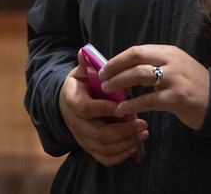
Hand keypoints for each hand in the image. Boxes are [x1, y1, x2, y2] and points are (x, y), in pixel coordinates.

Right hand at [59, 48, 148, 166]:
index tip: (124, 105)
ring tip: (143, 132)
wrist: (66, 105)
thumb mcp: (81, 73)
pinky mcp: (90, 149)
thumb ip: (86, 64)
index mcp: (72, 101)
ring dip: (126, 143)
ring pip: (104, 149)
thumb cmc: (81, 86)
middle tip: (143, 123)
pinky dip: (122, 155)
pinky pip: (106, 159)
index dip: (105, 109)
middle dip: (123, 131)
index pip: (87, 109)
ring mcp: (83, 139)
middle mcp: (76, 124)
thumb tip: (84, 51)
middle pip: (99, 134)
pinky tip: (135, 144)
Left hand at [99, 44, 209, 130]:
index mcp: (169, 52)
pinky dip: (132, 104)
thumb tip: (125, 69)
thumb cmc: (193, 85)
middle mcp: (171, 61)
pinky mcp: (176, 98)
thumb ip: (156, 64)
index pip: (137, 50)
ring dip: (120, 81)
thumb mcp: (176, 67)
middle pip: (135, 57)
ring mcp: (174, 78)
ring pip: (139, 74)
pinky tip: (122, 110)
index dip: (118, 58)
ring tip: (108, 90)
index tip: (104, 68)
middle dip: (115, 66)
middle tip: (102, 78)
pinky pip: (148, 100)